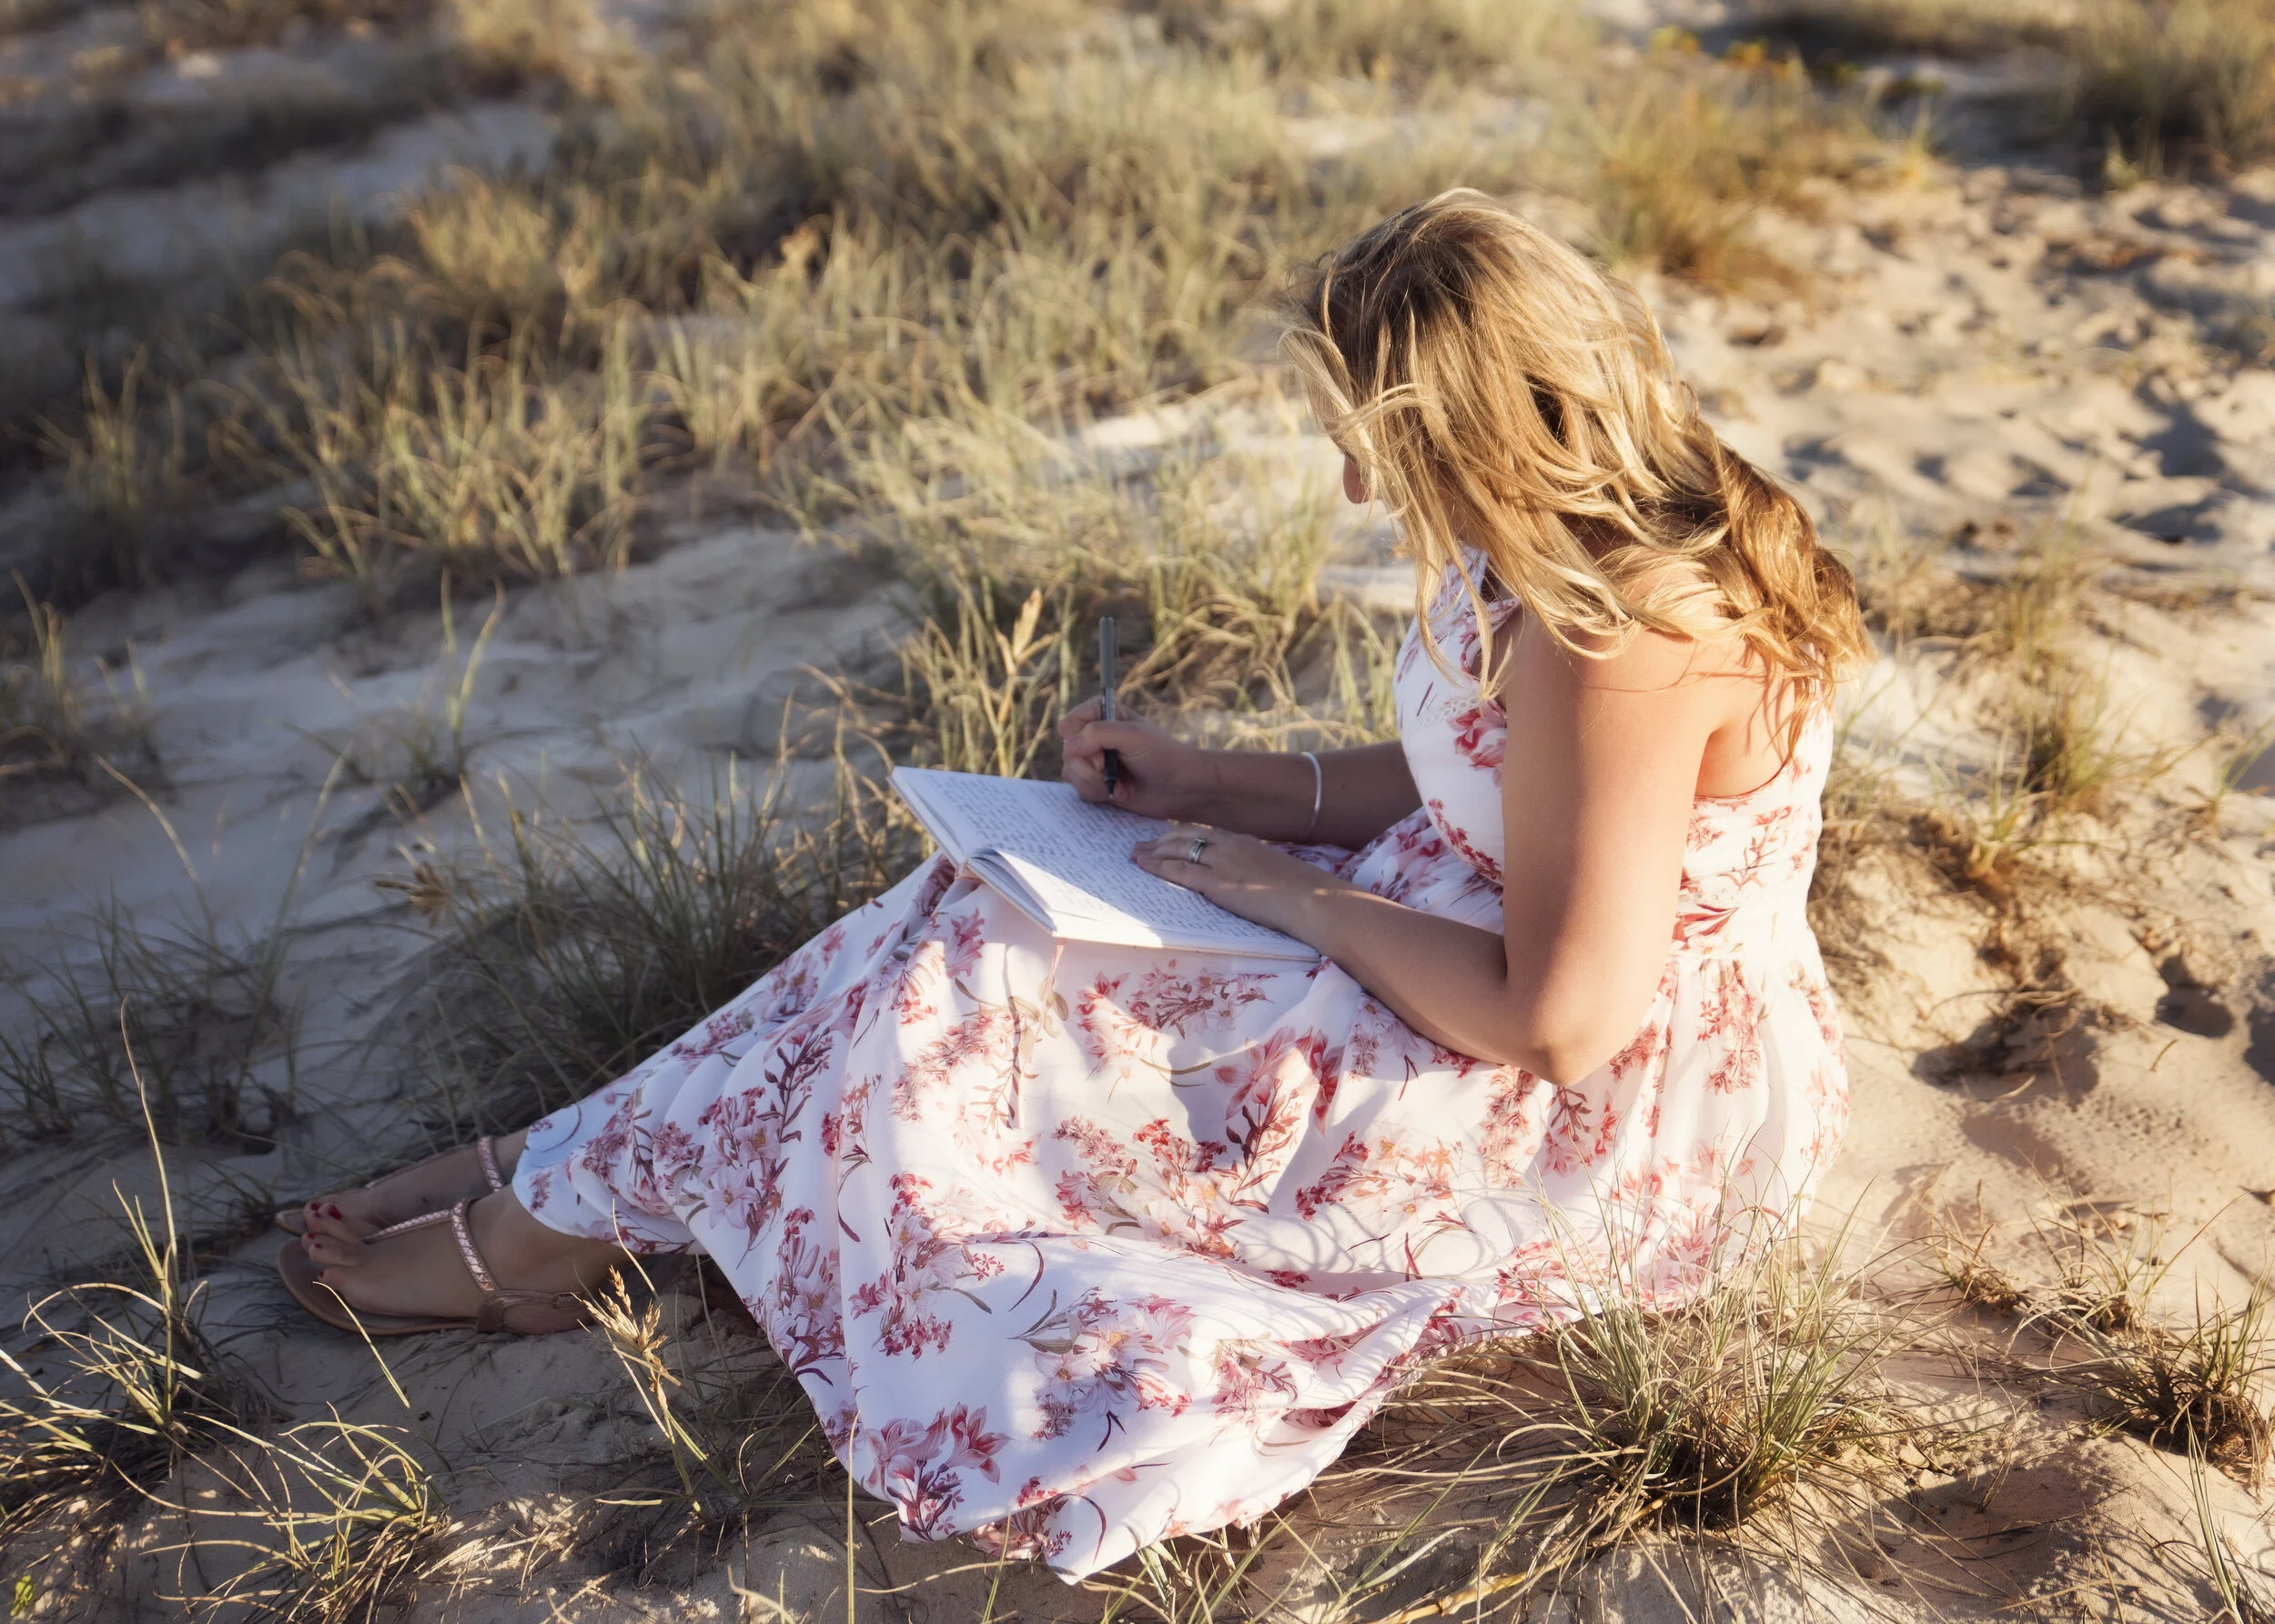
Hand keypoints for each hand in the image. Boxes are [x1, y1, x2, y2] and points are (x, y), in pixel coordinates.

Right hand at [1060, 699, 1206, 818]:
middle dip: (1088, 765)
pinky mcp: (1099, 783)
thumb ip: (1097, 733)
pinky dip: (1098, 793)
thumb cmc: (1162, 756)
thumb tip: (1069, 746)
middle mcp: (1097, 737)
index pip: (1071, 722)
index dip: (1079, 738)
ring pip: (1071, 771)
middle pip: (1068, 750)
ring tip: (1119, 785)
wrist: (1181, 789)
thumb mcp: (1131, 735)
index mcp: (1105, 715)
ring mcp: (1097, 762)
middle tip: (1108, 769)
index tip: (1100, 751)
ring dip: (1094, 782)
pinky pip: (1079, 789)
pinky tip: (1120, 793)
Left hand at [1130, 823, 1340, 940]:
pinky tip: (1144, 866)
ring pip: (1178, 850)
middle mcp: (1231, 845)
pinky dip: (1158, 867)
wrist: (1312, 898)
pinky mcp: (1218, 883)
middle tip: (1142, 845)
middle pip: (1186, 835)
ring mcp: (1223, 862)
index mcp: (1245, 841)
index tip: (1167, 838)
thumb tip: (1248, 878)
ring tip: (1136, 855)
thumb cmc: (1303, 891)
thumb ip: (1257, 869)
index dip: (1182, 835)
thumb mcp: (1276, 870)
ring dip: (1153, 851)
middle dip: (1161, 840)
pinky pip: (1180, 872)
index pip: (1206, 832)